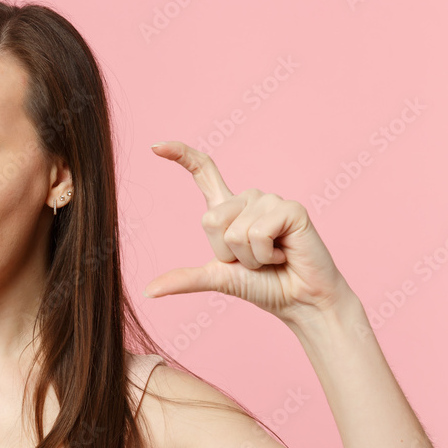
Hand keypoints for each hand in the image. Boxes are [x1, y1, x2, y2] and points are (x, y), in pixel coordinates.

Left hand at [143, 141, 351, 323]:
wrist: (299, 301)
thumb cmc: (262, 286)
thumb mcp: (217, 277)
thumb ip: (184, 279)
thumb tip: (148, 292)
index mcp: (228, 209)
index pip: (204, 172)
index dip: (181, 156)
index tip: (155, 146)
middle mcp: (247, 198)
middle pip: (210, 220)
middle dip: (228, 253)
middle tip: (256, 260)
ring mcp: (269, 200)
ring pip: (234, 232)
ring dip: (251, 258)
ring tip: (273, 257)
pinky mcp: (291, 208)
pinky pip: (258, 233)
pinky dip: (267, 254)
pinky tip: (285, 254)